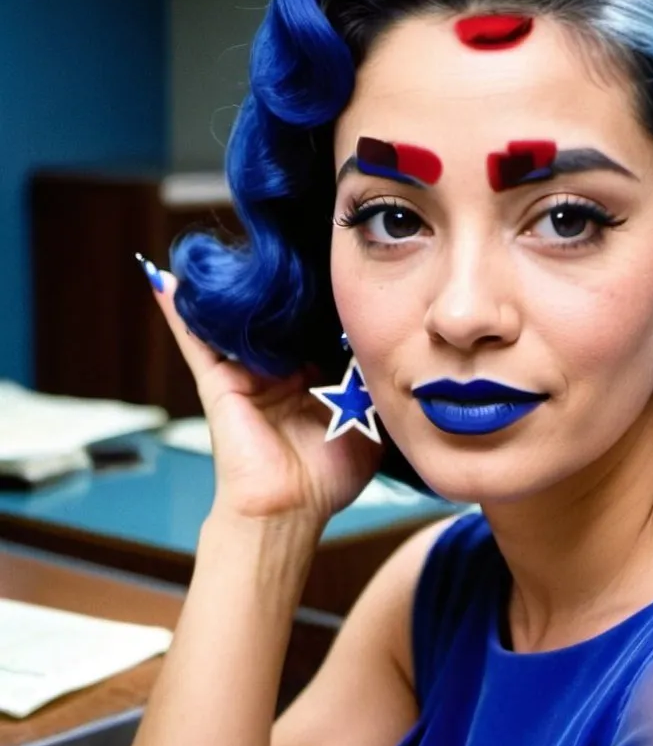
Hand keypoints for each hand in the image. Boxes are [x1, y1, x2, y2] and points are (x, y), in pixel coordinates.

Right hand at [141, 258, 382, 527]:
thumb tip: (394, 354)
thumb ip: (376, 388)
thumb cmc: (329, 475)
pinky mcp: (218, 381)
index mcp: (315, 377)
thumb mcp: (368, 422)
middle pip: (280, 317)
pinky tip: (164, 277)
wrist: (290, 507)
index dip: (327, 299)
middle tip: (293, 238)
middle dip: (284, 284)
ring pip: (238, 321)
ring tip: (233, 247)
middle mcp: (279, 370)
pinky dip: (177, 310)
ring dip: (232, 289)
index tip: (337, 264)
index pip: (319, 326)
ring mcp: (246, 373)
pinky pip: (194, 340)